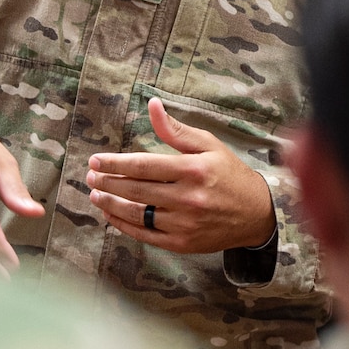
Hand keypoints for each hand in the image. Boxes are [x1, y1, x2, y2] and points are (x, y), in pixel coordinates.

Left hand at [84, 98, 274, 253]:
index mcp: (193, 170)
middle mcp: (188, 198)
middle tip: (90, 175)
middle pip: (136, 190)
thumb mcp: (208, 145)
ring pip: (137, 214)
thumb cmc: (230, 174)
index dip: (115, 163)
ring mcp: (185, 224)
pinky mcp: (183, 244)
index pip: (143, 166)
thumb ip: (175, 129)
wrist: (258, 214)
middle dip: (108, 182)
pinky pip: (145, 235)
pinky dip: (124, 226)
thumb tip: (151, 105)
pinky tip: (111, 215)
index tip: (95, 159)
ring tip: (95, 194)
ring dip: (110, 204)